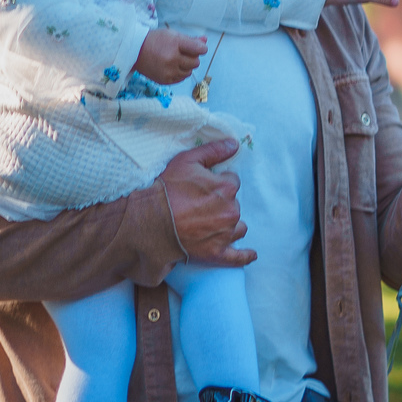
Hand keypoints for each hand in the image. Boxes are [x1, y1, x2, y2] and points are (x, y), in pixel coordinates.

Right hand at [135, 28, 206, 85]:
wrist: (135, 51)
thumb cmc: (155, 40)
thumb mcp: (172, 35)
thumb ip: (190, 39)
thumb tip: (205, 40)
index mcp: (175, 44)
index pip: (199, 49)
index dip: (201, 48)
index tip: (198, 47)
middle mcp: (172, 59)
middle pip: (196, 62)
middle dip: (192, 57)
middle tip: (181, 52)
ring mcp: (168, 72)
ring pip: (189, 72)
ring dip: (186, 66)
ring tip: (175, 59)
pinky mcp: (165, 80)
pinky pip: (181, 78)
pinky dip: (179, 73)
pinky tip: (171, 66)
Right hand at [159, 139, 254, 266]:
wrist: (150, 221)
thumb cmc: (167, 188)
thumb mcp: (187, 160)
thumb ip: (214, 150)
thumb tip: (235, 144)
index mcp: (227, 188)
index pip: (232, 182)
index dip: (217, 183)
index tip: (203, 187)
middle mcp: (231, 211)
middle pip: (234, 204)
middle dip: (221, 203)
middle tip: (199, 205)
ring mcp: (225, 233)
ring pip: (238, 226)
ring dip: (229, 224)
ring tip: (211, 224)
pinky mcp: (216, 252)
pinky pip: (237, 257)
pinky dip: (244, 256)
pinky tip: (251, 255)